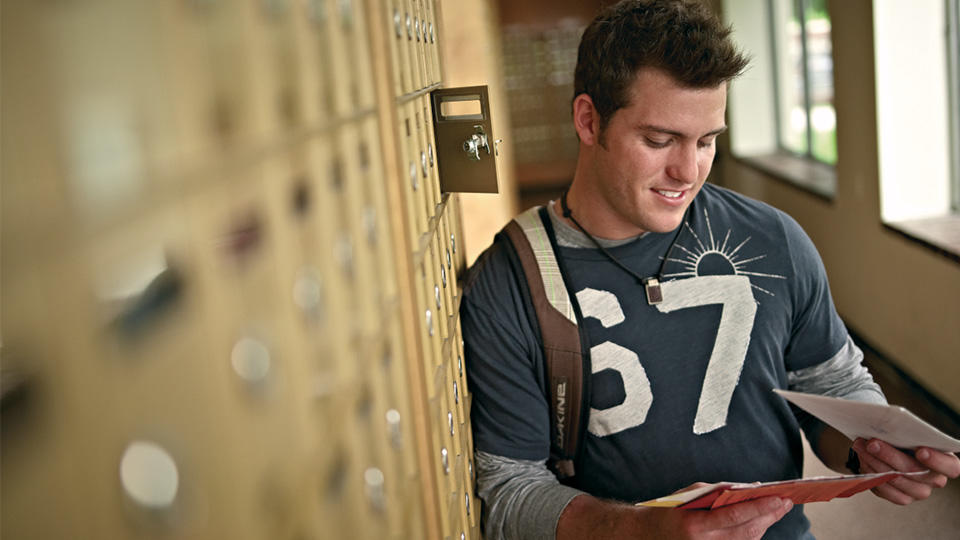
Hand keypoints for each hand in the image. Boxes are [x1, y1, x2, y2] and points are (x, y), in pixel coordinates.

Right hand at [636, 494, 793, 539]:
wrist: (646, 536)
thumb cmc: (668, 511)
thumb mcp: (690, 495)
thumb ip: (718, 492)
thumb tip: (749, 489)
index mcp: (695, 525)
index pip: (736, 516)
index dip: (760, 507)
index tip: (779, 498)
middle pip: (747, 531)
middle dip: (769, 516)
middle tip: (785, 503)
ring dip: (765, 525)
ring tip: (777, 510)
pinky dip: (753, 534)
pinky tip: (761, 523)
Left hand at [851, 437, 959, 504]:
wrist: (894, 449)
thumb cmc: (906, 439)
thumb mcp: (911, 433)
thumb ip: (907, 432)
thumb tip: (888, 426)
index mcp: (946, 463)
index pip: (951, 467)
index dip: (937, 460)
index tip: (920, 450)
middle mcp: (935, 480)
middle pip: (914, 472)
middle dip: (890, 455)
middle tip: (872, 442)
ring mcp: (919, 491)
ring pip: (896, 481)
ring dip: (874, 463)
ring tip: (860, 447)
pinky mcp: (902, 498)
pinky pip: (885, 490)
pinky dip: (871, 474)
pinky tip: (862, 460)